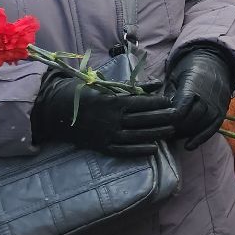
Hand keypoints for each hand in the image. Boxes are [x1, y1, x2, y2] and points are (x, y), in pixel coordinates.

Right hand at [31, 78, 175, 155]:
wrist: (55, 112)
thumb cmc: (83, 94)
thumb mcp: (106, 87)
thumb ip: (133, 88)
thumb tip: (157, 84)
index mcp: (113, 102)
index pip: (141, 103)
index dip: (158, 102)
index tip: (171, 101)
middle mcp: (111, 119)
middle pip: (142, 119)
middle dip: (162, 118)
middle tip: (178, 116)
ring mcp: (106, 134)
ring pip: (136, 135)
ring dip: (155, 134)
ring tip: (171, 131)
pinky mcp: (101, 146)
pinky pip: (122, 150)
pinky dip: (138, 151)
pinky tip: (153, 150)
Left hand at [165, 46, 234, 149]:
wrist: (215, 65)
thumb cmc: (189, 72)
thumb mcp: (174, 78)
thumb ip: (167, 95)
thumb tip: (156, 112)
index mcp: (192, 88)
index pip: (179, 109)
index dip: (168, 119)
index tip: (158, 124)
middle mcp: (206, 98)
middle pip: (189, 120)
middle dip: (175, 128)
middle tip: (161, 133)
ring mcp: (216, 106)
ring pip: (199, 126)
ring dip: (185, 134)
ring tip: (172, 137)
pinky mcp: (221, 112)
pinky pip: (212, 129)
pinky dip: (200, 139)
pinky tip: (189, 146)